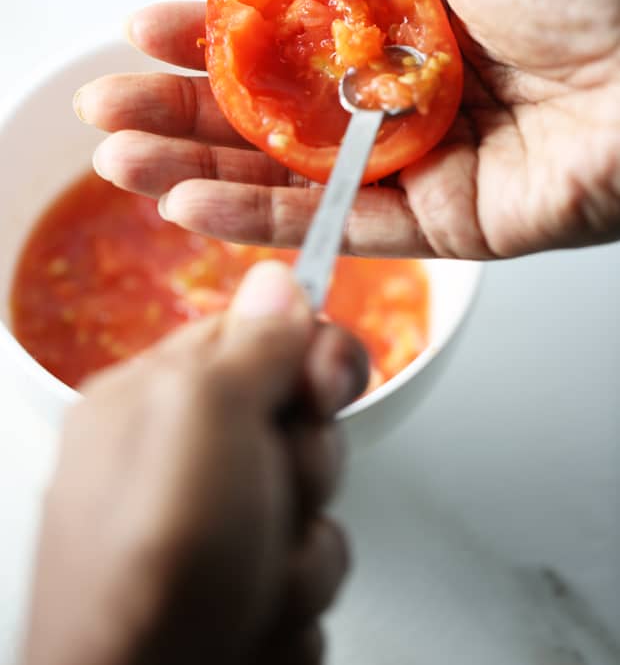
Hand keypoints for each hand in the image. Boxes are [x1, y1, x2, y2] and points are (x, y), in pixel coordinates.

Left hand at [21, 261, 367, 664]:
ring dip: (300, 549)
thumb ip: (250, 345)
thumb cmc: (159, 563)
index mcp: (155, 402)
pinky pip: (307, 569)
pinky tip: (249, 621)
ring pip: (313, 506)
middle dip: (307, 464)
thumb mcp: (204, 415)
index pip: (255, 338)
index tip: (323, 386)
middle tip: (272, 492)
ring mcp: (213, 532)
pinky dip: (291, 600)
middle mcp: (181, 462)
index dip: (304, 354)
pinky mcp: (243, 594)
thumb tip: (278, 279)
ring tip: (250, 580)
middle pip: (297, 423)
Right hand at [75, 0, 619, 257]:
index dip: (213, 33)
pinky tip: (188, 204)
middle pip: (274, 114)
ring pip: (288, 176)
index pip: (288, 37)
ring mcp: (417, 166)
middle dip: (183, 109)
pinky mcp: (438, 225)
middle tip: (109, 105)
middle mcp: (404, 98)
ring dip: (197, 169)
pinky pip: (334, 223)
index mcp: (407, 25)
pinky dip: (258, 218)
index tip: (147, 28)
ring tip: (121, 157)